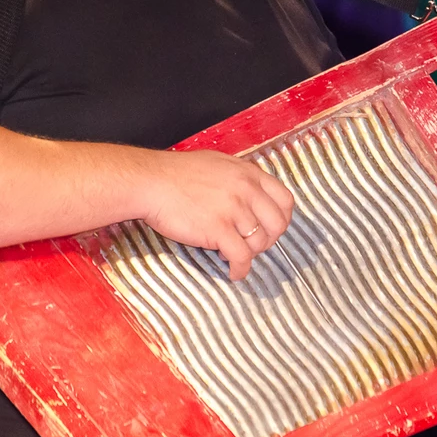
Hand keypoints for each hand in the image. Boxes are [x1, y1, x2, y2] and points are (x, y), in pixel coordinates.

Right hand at [138, 150, 294, 278]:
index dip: (282, 218)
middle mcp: (246, 190)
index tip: (273, 228)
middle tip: (254, 245)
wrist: (151, 182)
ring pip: (260, 242)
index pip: (285, 199)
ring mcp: (234, 210)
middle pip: (278, 224)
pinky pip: (241, 256)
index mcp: (249, 173)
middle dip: (270, 240)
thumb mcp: (218, 164)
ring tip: (234, 254)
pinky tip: (233, 272)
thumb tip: (251, 195)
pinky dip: (240, 269)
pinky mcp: (219, 229)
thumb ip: (240, 179)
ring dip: (250, 254)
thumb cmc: (177, 174)